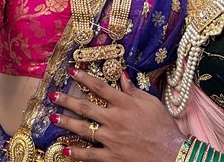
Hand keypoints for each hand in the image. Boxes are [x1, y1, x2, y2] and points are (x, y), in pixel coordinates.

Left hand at [50, 69, 185, 161]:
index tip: (72, 71)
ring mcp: (111, 139)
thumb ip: (134, 90)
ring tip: (54, 117)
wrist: (171, 154)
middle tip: (53, 96)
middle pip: (86, 108)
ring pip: (83, 130)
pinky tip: (65, 151)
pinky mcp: (112, 156)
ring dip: (67, 122)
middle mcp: (115, 120)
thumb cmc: (164, 127)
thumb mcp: (152, 102)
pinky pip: (90, 155)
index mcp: (125, 104)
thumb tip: (122, 75)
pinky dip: (76, 154)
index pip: (100, 87)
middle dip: (67, 101)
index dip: (84, 78)